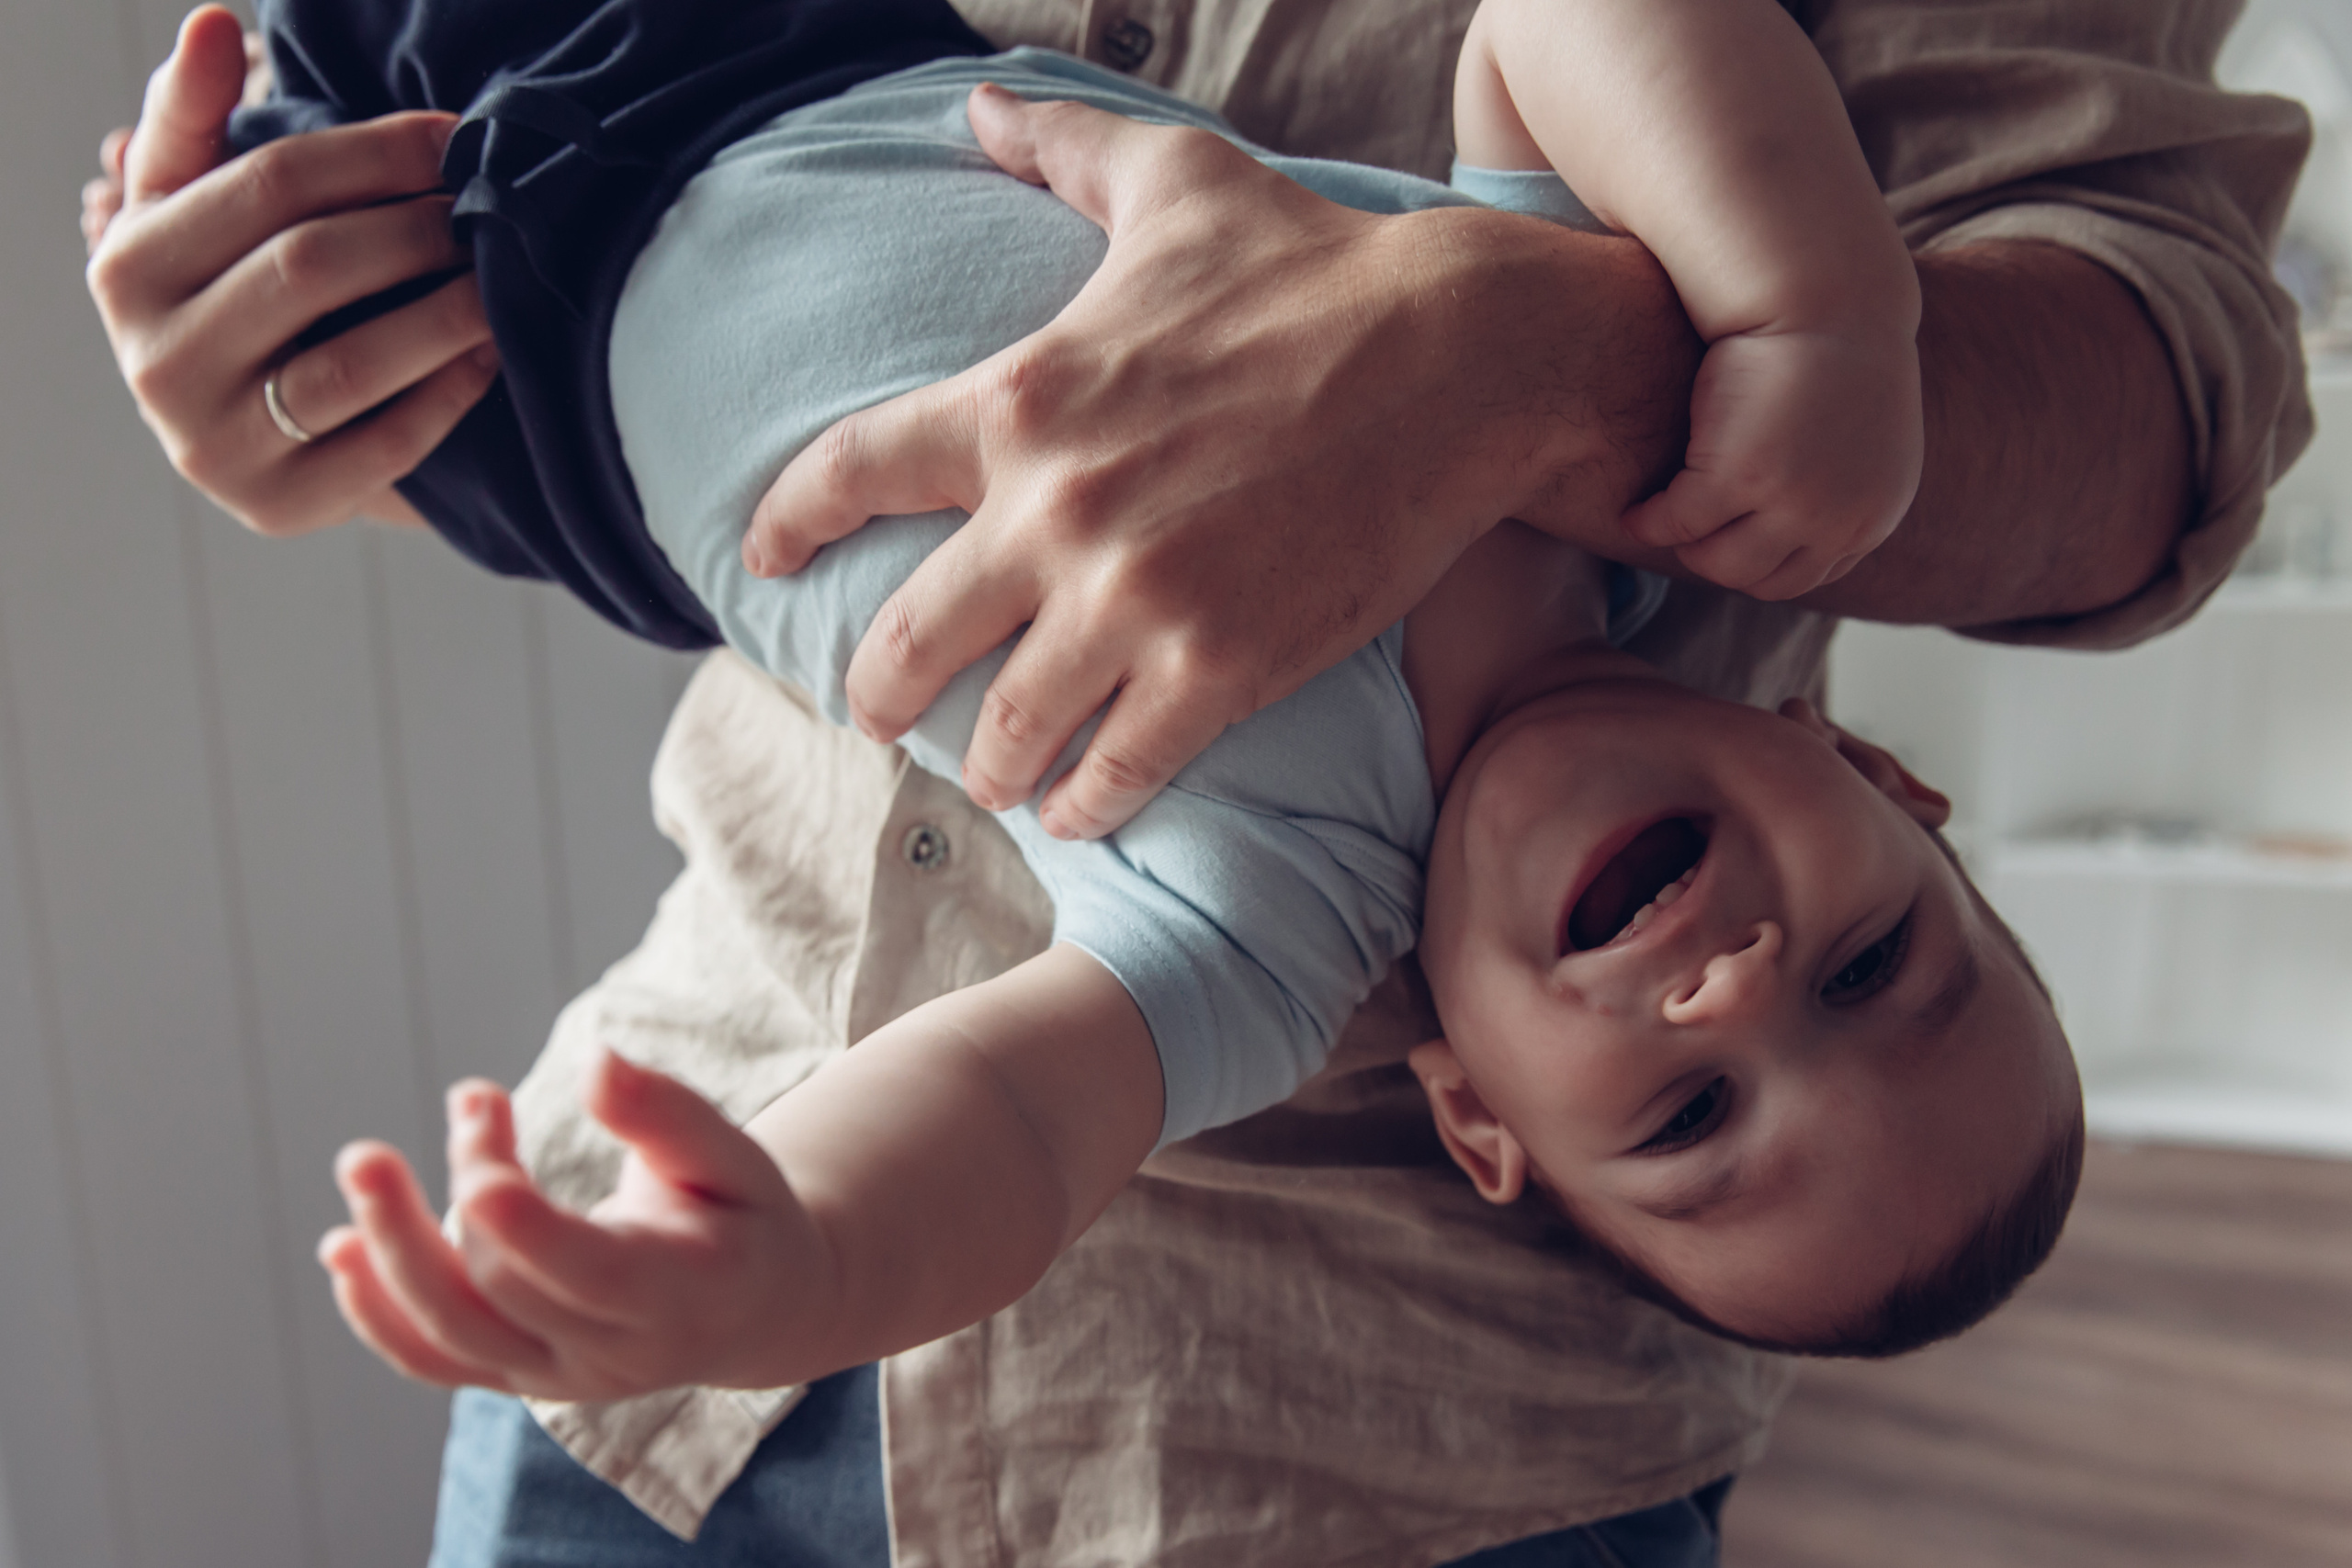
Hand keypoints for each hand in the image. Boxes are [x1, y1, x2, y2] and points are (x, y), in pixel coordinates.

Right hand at [84, 5, 497, 535]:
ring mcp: (213, 446)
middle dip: (414, 230)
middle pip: (310, 268)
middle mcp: (155, 362)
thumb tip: (216, 20)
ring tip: (496, 281)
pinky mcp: (279, 507)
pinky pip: (383, 443)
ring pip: (349, 364)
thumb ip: (197, 116)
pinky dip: (447, 393)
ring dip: (442, 315)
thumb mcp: (194, 203)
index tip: (452, 138)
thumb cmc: (229, 289)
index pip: (268, 185)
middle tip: (481, 212)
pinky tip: (488, 355)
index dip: (374, 153)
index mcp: (128, 267)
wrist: (240, 427)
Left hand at [320, 1052, 833, 1399]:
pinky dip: (376, 1312)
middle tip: (473, 1096)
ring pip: (449, 1335)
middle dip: (473, 1180)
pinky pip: (431, 1360)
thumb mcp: (735, 1157)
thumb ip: (667, 1115)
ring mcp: (555, 1377)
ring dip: (391, 1251)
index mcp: (683, 1297)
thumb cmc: (743, 1215)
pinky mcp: (516, 1376)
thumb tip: (595, 1061)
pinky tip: (339, 1249)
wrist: (751, 1308)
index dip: (531, 1233)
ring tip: (363, 1162)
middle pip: (506, 1290)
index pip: (593, 1275)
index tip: (480, 1175)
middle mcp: (612, 1356)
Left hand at [744, 85, 1695, 837]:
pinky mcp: (1220, 668)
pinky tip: (1081, 810)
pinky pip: (1116, 772)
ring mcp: (1136, 602)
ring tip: (997, 776)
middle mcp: (1057, 512)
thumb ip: (1063, 149)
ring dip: (989, 765)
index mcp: (1023, 399)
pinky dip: (1087, 803)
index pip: (854, 470)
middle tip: (875, 716)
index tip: (765, 564)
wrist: (1465, 357)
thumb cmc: (1319, 268)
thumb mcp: (1177, 185)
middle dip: (875, 694)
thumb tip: (981, 107)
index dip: (792, 523)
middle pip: (906, 642)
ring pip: (1008, 730)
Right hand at [1621, 326, 1922, 599]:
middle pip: (1759, 579)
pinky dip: (1648, 523)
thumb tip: (1795, 517)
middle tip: (1685, 528)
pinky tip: (1633, 511)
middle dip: (1718, 557)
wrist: (1820, 291)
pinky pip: (1677, 524)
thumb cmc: (1829, 350)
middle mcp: (1841, 517)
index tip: (1723, 535)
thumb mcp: (1857, 435)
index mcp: (1874, 512)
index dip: (1756, 558)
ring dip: (1685, 544)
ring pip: (1720, 563)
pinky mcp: (1740, 477)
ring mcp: (1794, 502)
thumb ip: (1837, 484)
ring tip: (1660, 518)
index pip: (1804, 575)